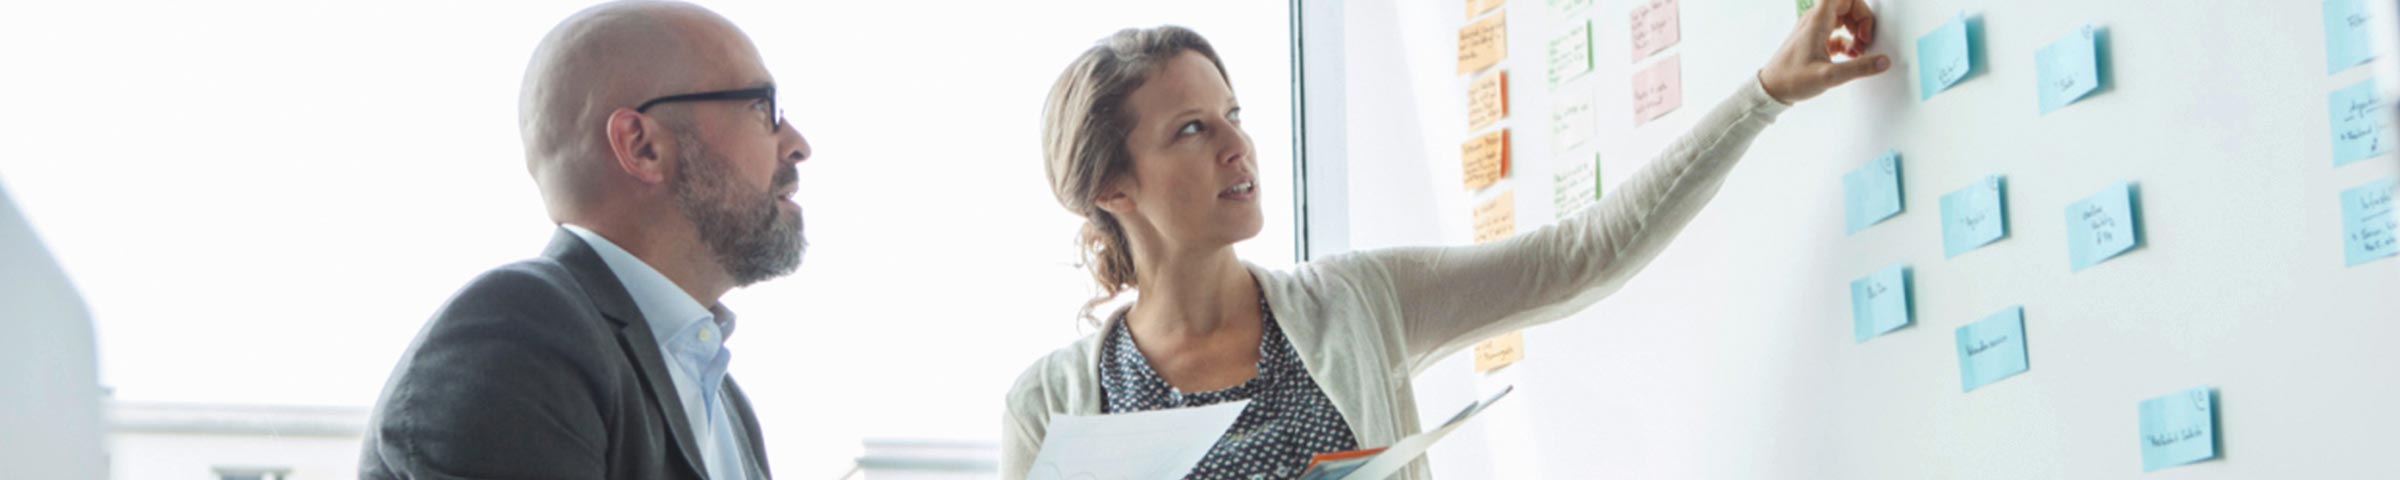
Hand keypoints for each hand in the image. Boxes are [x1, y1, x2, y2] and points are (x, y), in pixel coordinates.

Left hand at [1758, 0, 1889, 103]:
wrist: (1770, 90)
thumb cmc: (1790, 79)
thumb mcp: (1828, 76)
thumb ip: (1858, 68)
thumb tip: (1883, 61)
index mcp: (1817, 20)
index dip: (1858, 4)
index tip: (1864, 24)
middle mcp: (1815, 21)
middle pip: (1847, 4)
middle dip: (1862, 19)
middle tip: (1865, 39)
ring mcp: (1815, 30)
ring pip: (1843, 18)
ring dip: (1856, 30)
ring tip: (1861, 48)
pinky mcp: (1816, 42)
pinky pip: (1838, 33)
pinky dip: (1849, 41)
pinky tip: (1853, 56)